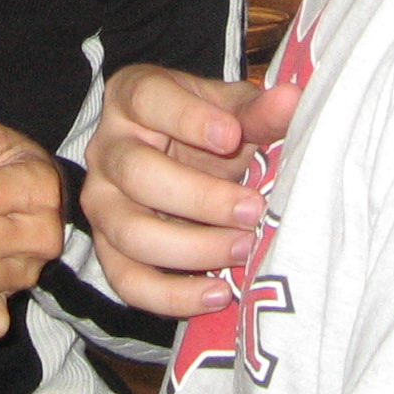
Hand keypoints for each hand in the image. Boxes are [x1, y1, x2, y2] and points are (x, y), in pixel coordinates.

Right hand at [80, 65, 301, 318]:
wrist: (185, 160)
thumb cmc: (209, 129)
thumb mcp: (232, 111)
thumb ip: (258, 112)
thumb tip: (292, 100)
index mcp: (132, 97)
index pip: (147, 99)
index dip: (188, 119)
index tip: (232, 137)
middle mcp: (106, 148)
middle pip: (137, 173)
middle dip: (201, 198)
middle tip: (253, 210)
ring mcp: (101, 202)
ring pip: (130, 232)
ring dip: (192, 249)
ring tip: (243, 250)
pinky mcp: (107, 249)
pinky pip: (127, 281)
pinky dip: (172, 296)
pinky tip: (218, 293)